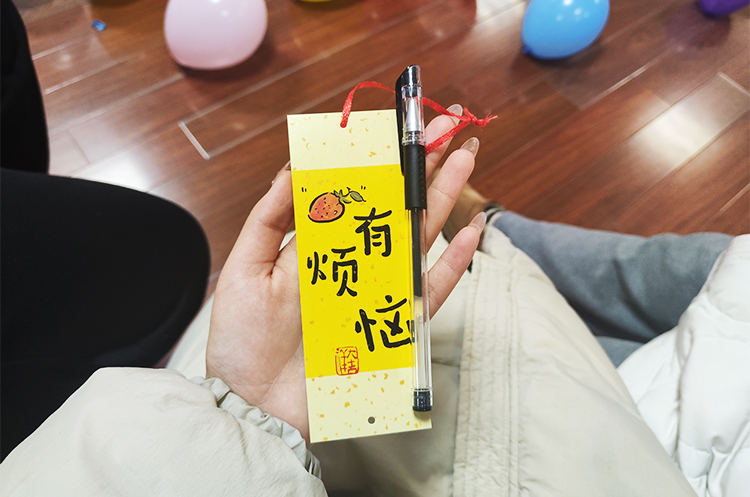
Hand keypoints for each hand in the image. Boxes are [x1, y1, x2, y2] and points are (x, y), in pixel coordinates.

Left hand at [206, 112, 484, 441]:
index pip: (357, 191)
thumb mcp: (245, 267)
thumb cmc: (243, 340)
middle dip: (423, 166)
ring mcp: (376, 291)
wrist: (253, 403)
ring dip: (444, 197)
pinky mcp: (393, 326)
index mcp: (319, 244)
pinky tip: (470, 231)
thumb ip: (272, 216)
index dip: (380, 158)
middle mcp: (353, 262)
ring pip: (419, 237)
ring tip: (466, 158)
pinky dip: (453, 263)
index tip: (399, 125)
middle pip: (395, 206)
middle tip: (450, 126)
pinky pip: (430, 291)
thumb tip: (297, 164)